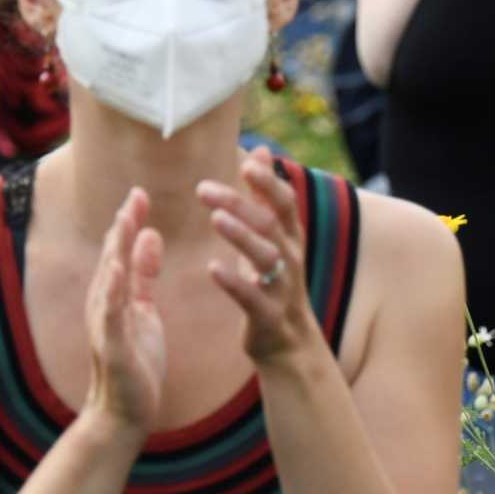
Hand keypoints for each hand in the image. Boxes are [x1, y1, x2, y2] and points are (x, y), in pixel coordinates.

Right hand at [83, 186, 165, 434]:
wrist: (123, 413)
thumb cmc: (135, 363)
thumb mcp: (145, 311)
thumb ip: (144, 275)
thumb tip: (150, 235)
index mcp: (115, 295)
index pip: (121, 250)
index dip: (130, 220)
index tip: (141, 192)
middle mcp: (104, 303)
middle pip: (112, 256)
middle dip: (123, 224)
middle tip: (136, 193)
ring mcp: (104, 323)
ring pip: (109, 278)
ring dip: (116, 248)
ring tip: (125, 219)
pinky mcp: (112, 344)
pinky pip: (111, 312)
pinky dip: (112, 288)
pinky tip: (117, 268)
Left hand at [198, 147, 325, 368]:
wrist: (288, 344)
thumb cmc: (274, 280)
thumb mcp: (273, 236)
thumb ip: (265, 194)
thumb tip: (261, 150)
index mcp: (290, 237)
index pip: (285, 202)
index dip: (269, 182)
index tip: (246, 160)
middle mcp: (291, 258)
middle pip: (270, 225)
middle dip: (241, 203)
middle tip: (203, 188)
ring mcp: (282, 288)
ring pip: (266, 258)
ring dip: (242, 236)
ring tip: (215, 219)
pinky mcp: (269, 316)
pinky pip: (252, 298)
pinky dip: (234, 282)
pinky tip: (212, 268)